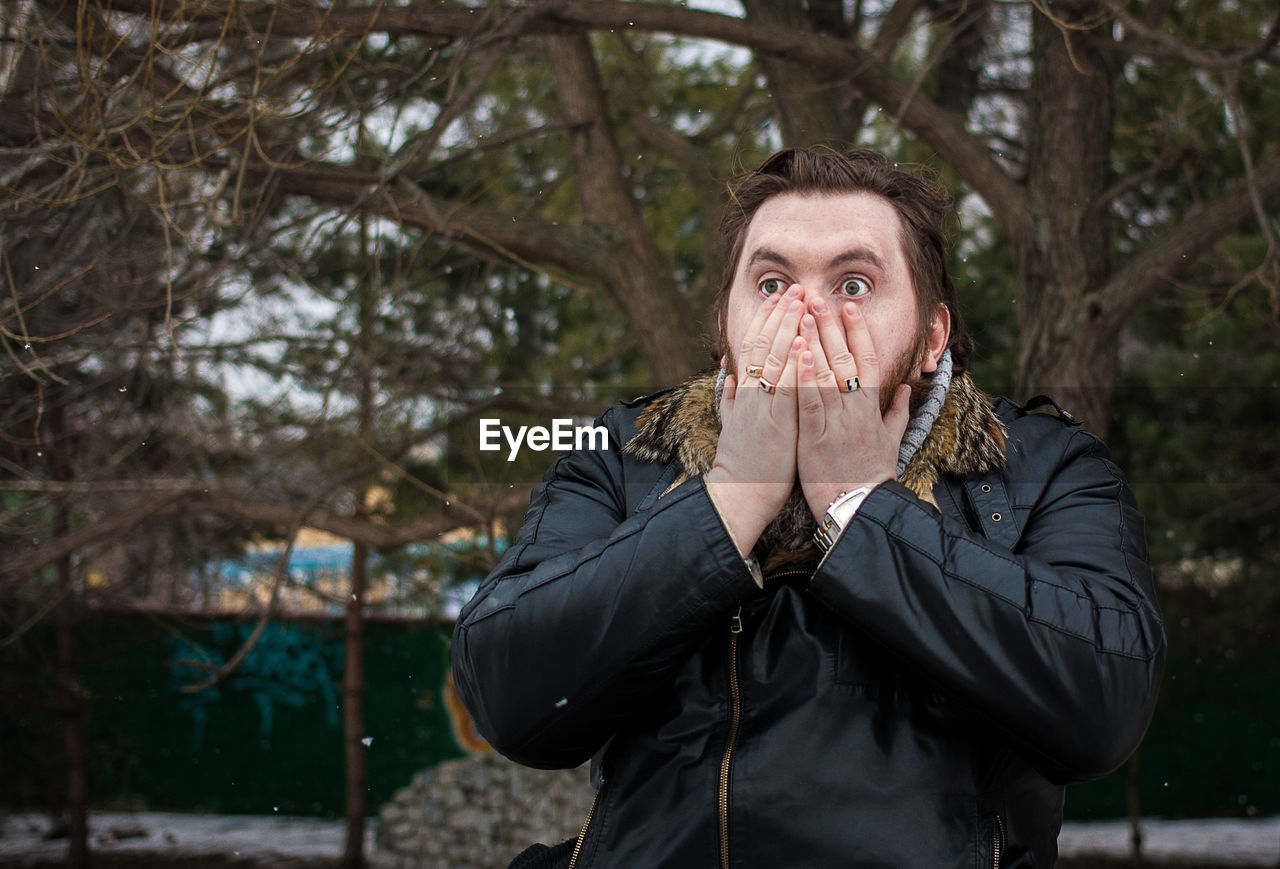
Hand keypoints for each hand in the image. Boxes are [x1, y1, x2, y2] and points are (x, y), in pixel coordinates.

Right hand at [705, 286, 805, 556]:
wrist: (739, 494)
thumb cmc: (741, 464)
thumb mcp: (731, 425)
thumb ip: (731, 398)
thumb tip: (728, 374)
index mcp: (744, 394)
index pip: (754, 347)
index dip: (766, 320)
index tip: (777, 297)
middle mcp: (753, 395)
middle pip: (766, 345)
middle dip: (781, 314)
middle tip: (795, 287)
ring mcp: (766, 408)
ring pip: (776, 360)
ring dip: (790, 328)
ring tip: (801, 301)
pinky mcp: (779, 425)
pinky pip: (788, 390)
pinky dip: (795, 366)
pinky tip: (802, 344)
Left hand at [795, 299, 910, 521]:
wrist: (859, 509)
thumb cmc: (872, 477)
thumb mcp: (891, 443)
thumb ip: (898, 413)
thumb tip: (906, 388)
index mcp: (871, 408)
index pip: (866, 359)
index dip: (857, 331)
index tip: (848, 306)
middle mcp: (855, 409)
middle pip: (844, 358)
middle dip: (830, 325)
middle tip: (817, 296)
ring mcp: (836, 422)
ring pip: (825, 373)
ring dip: (812, 340)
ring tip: (800, 313)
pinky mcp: (816, 437)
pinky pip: (809, 401)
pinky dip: (804, 375)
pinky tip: (797, 353)